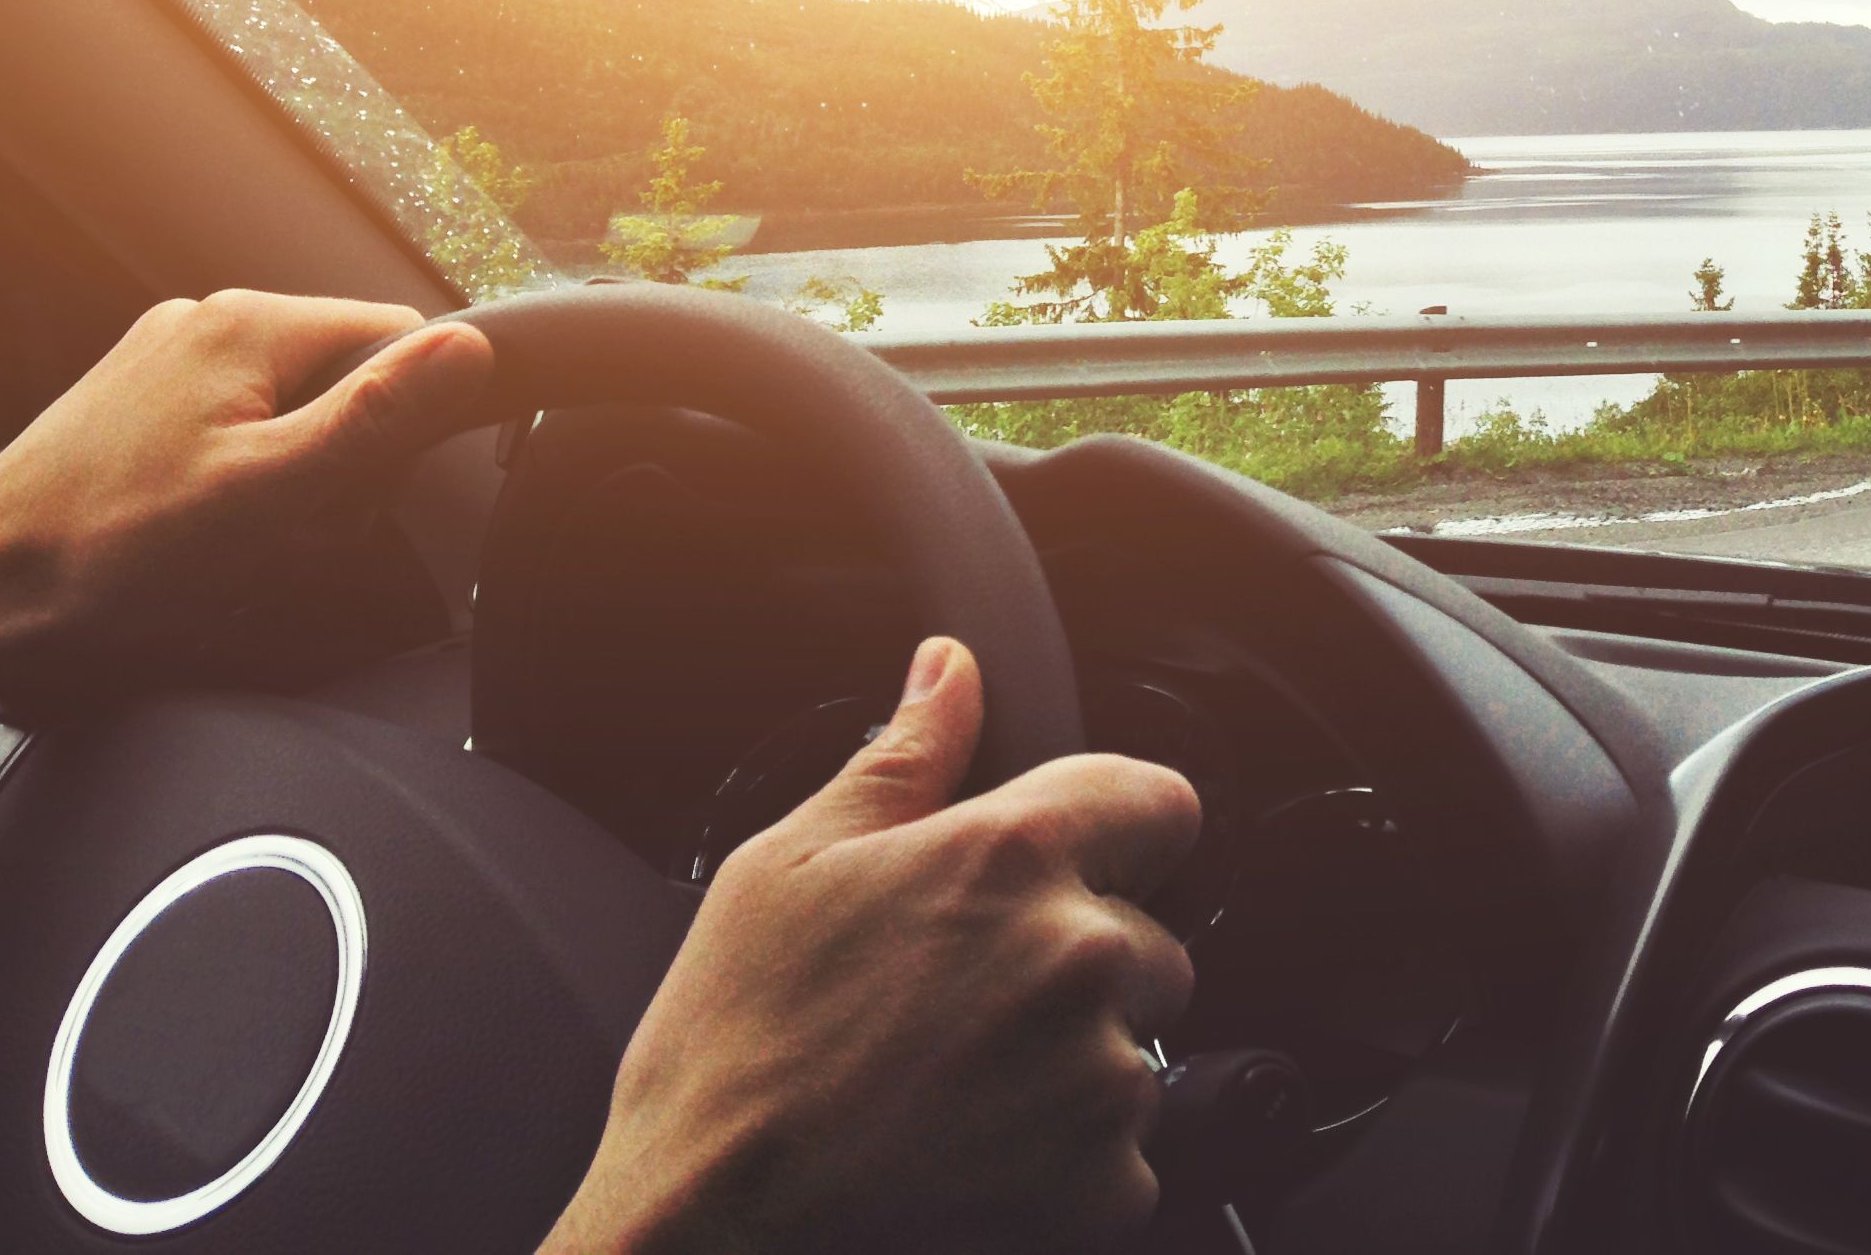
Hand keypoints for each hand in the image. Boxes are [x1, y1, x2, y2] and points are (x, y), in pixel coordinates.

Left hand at [0, 293, 490, 732]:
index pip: (399, 339)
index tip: (355, 495)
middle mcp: (203, 323)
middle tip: (287, 532)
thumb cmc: (106, 562)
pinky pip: (234, 433)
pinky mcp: (134, 407)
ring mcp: (161, 363)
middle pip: (345, 379)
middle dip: (342, 461)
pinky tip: (196, 541)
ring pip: (292, 412)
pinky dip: (239, 486)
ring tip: (232, 545)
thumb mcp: (272, 496)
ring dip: (290, 482)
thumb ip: (378, 416)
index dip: (403, 427)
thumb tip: (471, 349)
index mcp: (247, 324)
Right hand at [546, 638, 1200, 1254]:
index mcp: (1011, 854)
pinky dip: (1069, 1167)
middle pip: (1150, 939)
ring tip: (956, 1088)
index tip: (1076, 868)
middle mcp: (1077, 954)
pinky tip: (973, 1157)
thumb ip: (904, 756)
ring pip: (1136, 1050)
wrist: (707, 1220)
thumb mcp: (790, 864)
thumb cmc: (732, 1046)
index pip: (1163, 803)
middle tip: (964, 1007)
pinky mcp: (1104, 1185)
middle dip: (1078, 966)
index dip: (1119, 834)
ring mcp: (1099, 1076)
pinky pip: (1127, 1158)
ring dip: (1074, 1068)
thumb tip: (951, 669)